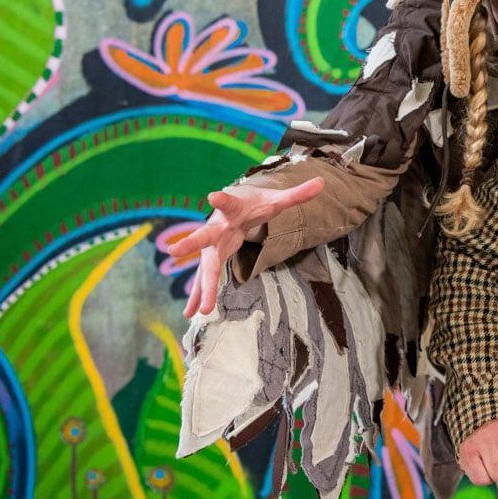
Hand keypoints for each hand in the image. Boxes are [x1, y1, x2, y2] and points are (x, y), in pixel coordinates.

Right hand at [169, 178, 325, 318]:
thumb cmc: (253, 205)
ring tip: (196, 310)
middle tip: (174, 251)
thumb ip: (297, 194)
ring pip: (205, 267)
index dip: (222, 198)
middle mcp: (216, 228)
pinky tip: (191, 315)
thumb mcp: (276, 199)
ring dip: (201, 287)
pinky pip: (204, 280)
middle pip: (203, 237)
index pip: (227, 202)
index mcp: (232, 209)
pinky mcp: (211, 260)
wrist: (232, 208)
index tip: (213, 195)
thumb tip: (322, 183)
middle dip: (190, 243)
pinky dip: (198, 296)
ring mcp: (211, 247)